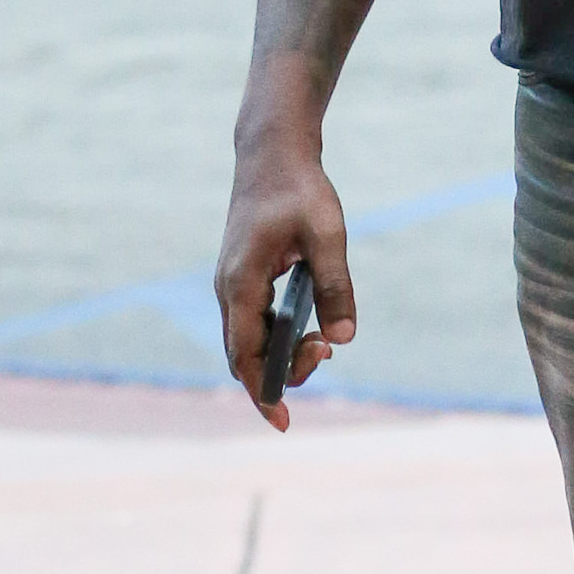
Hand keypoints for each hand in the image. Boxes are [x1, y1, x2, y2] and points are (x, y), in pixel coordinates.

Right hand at [215, 126, 355, 431]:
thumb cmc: (300, 189)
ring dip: (282, 353)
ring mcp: (232, 284)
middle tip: (324, 355)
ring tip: (322, 344)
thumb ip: (335, 287)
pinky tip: (310, 332)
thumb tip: (344, 339)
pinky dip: (279, 336)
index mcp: (241, 282)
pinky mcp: (243, 278)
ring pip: (249, 341)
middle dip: (281, 372)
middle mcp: (228, 289)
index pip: (245, 354)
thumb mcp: (328, 236)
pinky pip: (255, 323)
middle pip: (244, 356)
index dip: (263, 391)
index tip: (283, 421)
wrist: (272, 153)